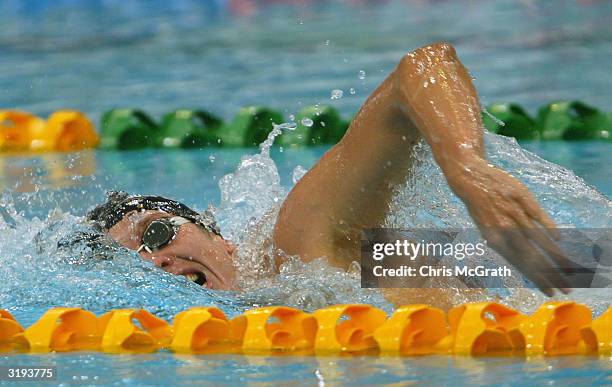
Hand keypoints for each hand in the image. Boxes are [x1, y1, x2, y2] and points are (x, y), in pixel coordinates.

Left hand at [447, 159, 571, 295]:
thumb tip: (518, 260)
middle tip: (567, 288)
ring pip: (538, 238)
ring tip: (570, 268)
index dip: (537, 279)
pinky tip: (559, 239)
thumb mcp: (485, 228)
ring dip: (555, 255)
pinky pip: (537, 214)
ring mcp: (513, 212)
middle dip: (551, 274)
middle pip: (532, 257)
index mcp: (494, 239)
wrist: (469, 177)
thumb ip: (502, 244)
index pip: (520, 265)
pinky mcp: (521, 196)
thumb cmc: (479, 205)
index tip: (550, 291)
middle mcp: (504, 228)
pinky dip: (548, 226)